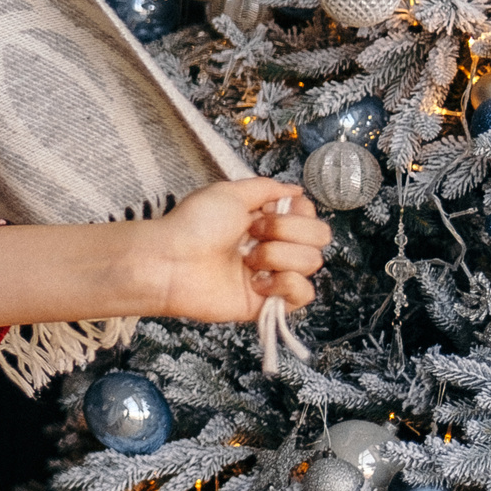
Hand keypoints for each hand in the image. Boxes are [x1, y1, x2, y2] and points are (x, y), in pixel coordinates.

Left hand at [136, 177, 331, 324]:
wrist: (171, 261)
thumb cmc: (192, 226)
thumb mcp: (229, 192)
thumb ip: (266, 188)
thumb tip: (295, 190)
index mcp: (266, 221)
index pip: (310, 216)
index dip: (296, 213)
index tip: (264, 212)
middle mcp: (273, 246)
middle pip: (319, 237)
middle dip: (287, 230)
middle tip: (251, 234)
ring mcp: (273, 275)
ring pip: (312, 262)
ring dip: (277, 255)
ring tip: (246, 259)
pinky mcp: (269, 302)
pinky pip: (304, 294)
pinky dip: (284, 284)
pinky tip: (256, 282)